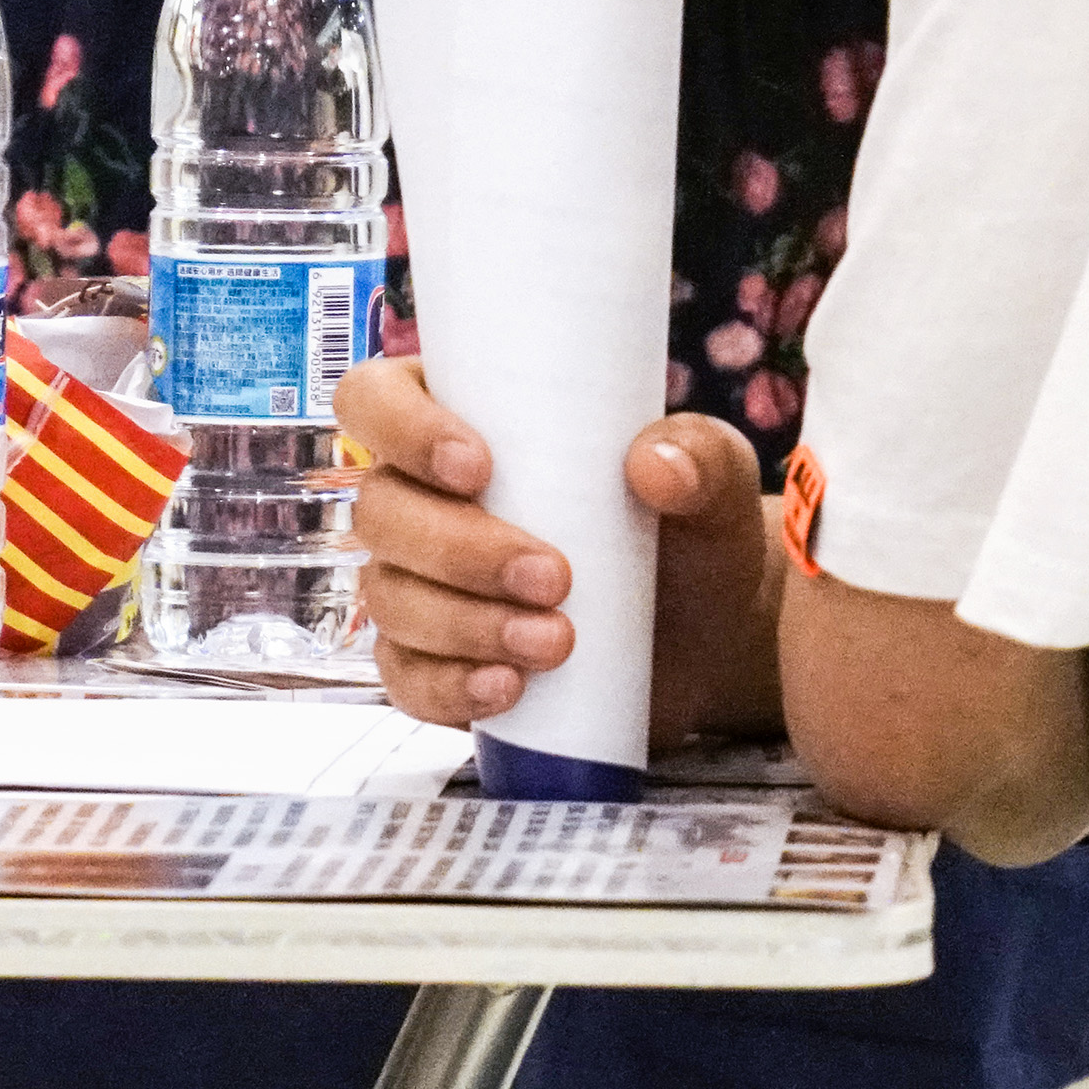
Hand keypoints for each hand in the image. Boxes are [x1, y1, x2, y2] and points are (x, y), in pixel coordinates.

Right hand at [337, 359, 782, 743]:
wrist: (707, 634)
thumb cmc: (689, 530)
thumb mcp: (713, 480)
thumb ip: (702, 456)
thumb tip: (655, 465)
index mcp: (460, 417)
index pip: (375, 400)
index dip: (402, 429)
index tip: (479, 468)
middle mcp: (422, 497)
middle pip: (380, 510)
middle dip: (458, 550)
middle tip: (554, 576)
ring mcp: (419, 583)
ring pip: (390, 598)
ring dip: (465, 624)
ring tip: (557, 642)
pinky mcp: (435, 660)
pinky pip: (404, 678)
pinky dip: (448, 686)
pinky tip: (507, 689)